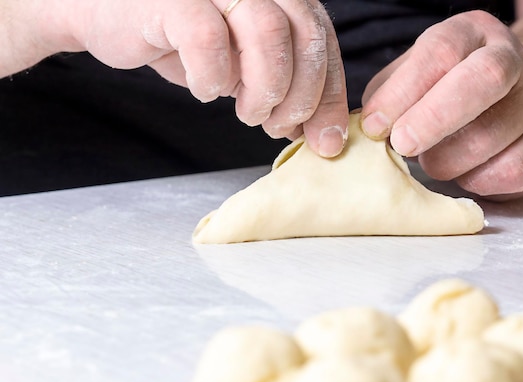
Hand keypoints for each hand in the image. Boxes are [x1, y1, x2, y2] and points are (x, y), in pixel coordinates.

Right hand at [4, 0, 347, 156]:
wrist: (103, 13)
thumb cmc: (179, 38)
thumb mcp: (241, 65)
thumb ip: (282, 85)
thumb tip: (320, 131)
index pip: (322, 37)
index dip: (330, 93)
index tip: (326, 139)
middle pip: (304, 33)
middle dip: (301, 96)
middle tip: (277, 126)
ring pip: (267, 31)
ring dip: (265, 88)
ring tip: (247, 114)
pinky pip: (208, 40)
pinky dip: (213, 78)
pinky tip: (206, 90)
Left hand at [360, 10, 522, 198]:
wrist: (505, 102)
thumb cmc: (441, 91)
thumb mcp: (410, 79)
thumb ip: (388, 97)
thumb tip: (371, 126)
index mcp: (470, 34)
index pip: (441, 51)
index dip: (404, 91)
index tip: (376, 125)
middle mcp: (511, 59)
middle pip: (484, 80)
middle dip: (435, 118)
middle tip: (403, 145)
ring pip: (492, 135)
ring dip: (448, 160)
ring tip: (432, 161)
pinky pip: (512, 171)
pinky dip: (477, 181)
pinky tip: (464, 173)